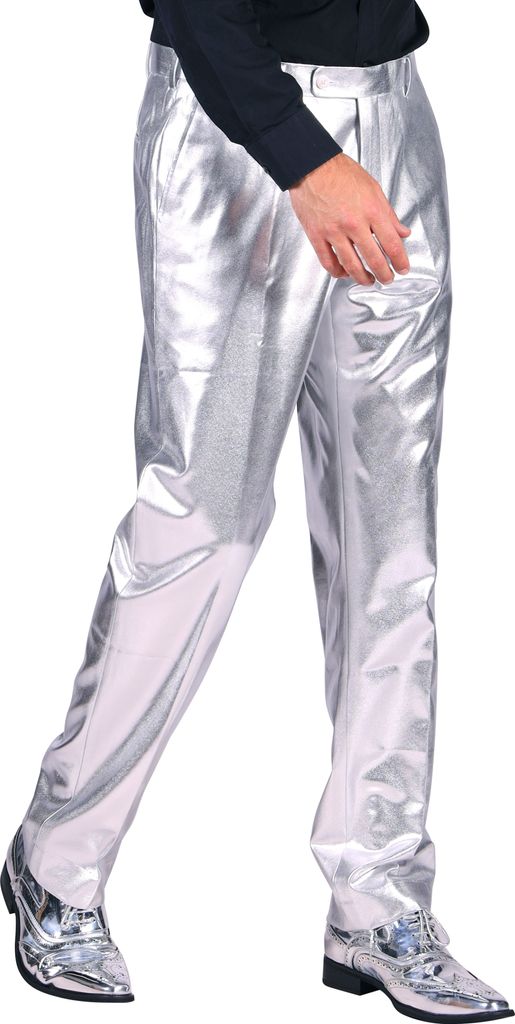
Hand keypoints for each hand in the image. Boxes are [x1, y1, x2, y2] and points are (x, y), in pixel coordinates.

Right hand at [288, 152, 410, 284]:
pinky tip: (344, 273)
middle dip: (384, 274)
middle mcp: (354, 223)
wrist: (311, 166)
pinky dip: (338, 272)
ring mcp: (334, 232)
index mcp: (372, 211)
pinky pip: (329, 262)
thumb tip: (402, 232)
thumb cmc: (341, 173)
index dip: (400, 261)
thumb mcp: (373, 188)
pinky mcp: (317, 236)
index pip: (392, 244)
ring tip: (368, 280)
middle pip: (374, 259)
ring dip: (363, 278)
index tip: (403, 268)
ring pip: (351, 266)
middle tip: (388, 279)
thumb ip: (389, 214)